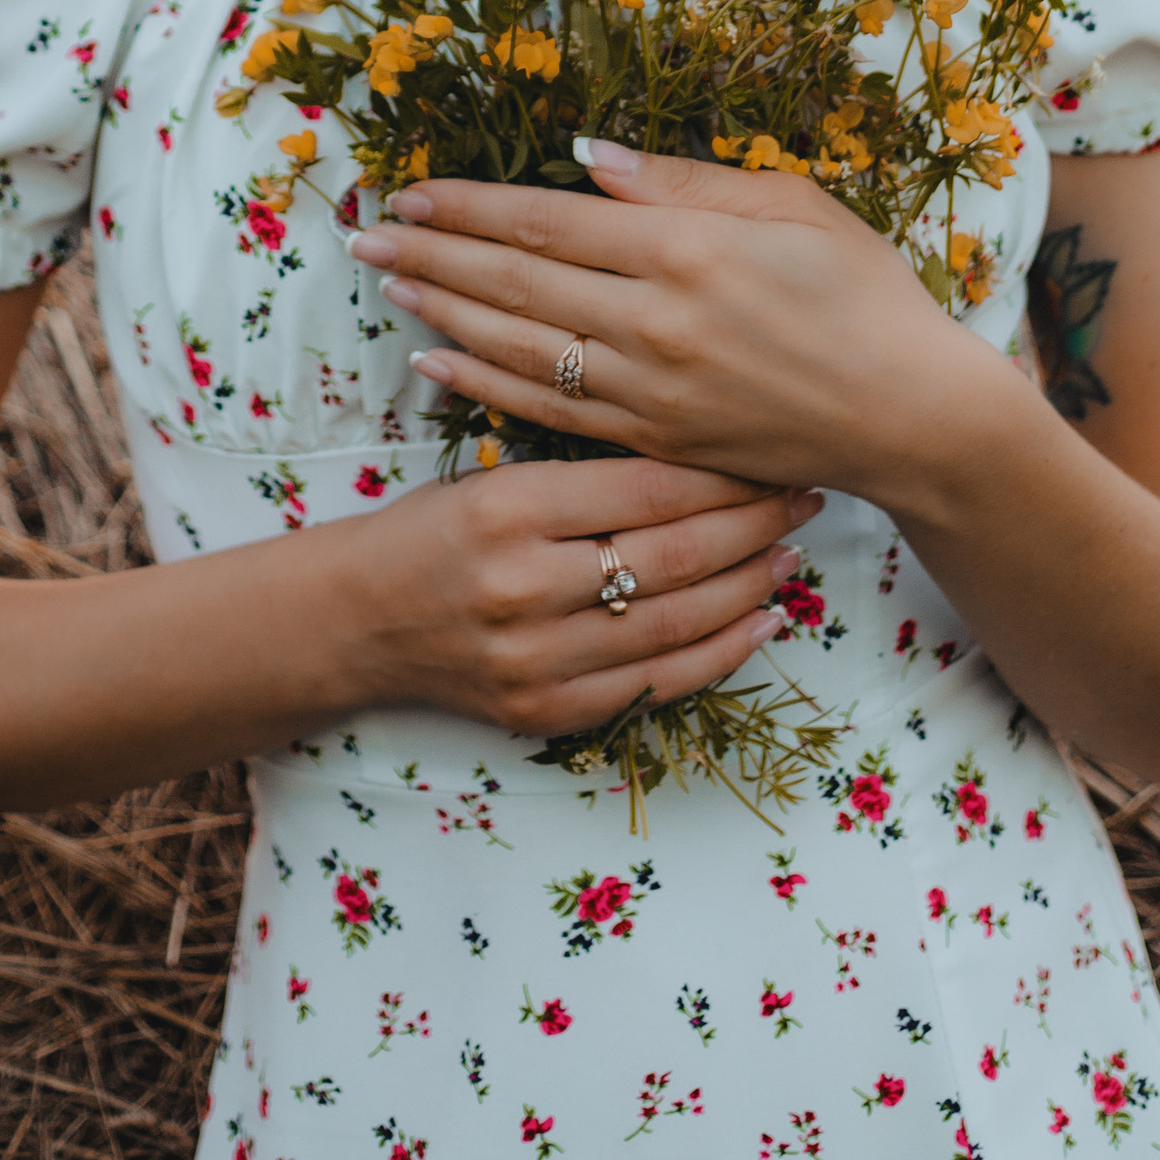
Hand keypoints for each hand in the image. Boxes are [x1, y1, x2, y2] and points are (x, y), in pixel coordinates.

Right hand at [338, 451, 821, 738]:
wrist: (356, 619)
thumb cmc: (435, 528)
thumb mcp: (497, 473)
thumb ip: (589, 468)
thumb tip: (705, 447)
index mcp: (509, 507)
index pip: (648, 488)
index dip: (725, 473)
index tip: (774, 452)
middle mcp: (522, 586)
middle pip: (674, 555)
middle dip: (754, 524)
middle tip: (803, 496)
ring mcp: (534, 660)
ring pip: (675, 623)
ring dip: (749, 587)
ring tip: (791, 554)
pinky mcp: (543, 713)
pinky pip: (655, 685)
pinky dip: (719, 653)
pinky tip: (760, 620)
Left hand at [349, 143, 982, 503]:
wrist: (911, 415)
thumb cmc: (864, 293)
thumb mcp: (790, 204)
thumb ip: (680, 182)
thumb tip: (584, 157)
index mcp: (687, 249)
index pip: (548, 220)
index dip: (471, 206)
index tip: (414, 191)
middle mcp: (656, 322)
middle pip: (516, 281)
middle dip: (432, 254)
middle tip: (366, 235)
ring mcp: (651, 390)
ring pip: (519, 346)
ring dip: (442, 313)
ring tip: (388, 286)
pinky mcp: (654, 440)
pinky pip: (548, 410)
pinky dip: (484, 384)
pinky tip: (438, 363)